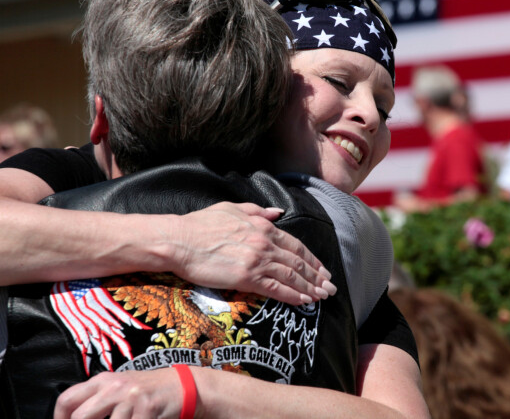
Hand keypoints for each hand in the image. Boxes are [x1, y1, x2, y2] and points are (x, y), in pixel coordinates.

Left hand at [54, 369, 182, 418]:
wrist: (181, 386)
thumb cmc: (148, 391)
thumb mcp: (120, 388)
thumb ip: (98, 401)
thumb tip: (74, 418)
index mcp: (103, 380)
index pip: (67, 400)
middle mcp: (114, 386)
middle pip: (80, 417)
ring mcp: (131, 398)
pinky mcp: (147, 409)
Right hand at [171, 202, 335, 304]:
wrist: (179, 240)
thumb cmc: (200, 224)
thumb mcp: (232, 208)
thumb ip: (258, 211)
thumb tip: (277, 213)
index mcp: (263, 226)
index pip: (296, 245)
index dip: (312, 259)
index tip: (322, 269)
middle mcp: (265, 242)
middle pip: (299, 262)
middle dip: (317, 276)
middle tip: (330, 287)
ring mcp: (257, 260)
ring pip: (292, 276)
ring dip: (310, 287)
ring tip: (322, 296)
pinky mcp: (247, 277)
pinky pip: (277, 288)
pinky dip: (293, 295)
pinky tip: (304, 301)